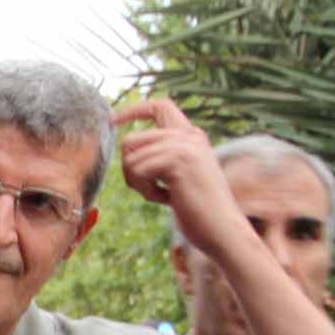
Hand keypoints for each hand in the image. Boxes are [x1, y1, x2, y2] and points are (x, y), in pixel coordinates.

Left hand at [113, 100, 243, 257]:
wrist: (222, 228)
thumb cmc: (198, 210)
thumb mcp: (178, 177)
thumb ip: (160, 157)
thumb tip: (127, 148)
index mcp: (191, 135)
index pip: (159, 106)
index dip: (133, 111)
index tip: (112, 121)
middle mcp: (189, 134)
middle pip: (132, 140)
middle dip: (129, 169)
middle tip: (149, 189)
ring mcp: (185, 145)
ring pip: (131, 158)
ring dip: (138, 184)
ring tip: (164, 195)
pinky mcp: (179, 160)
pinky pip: (137, 170)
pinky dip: (146, 191)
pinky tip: (168, 199)